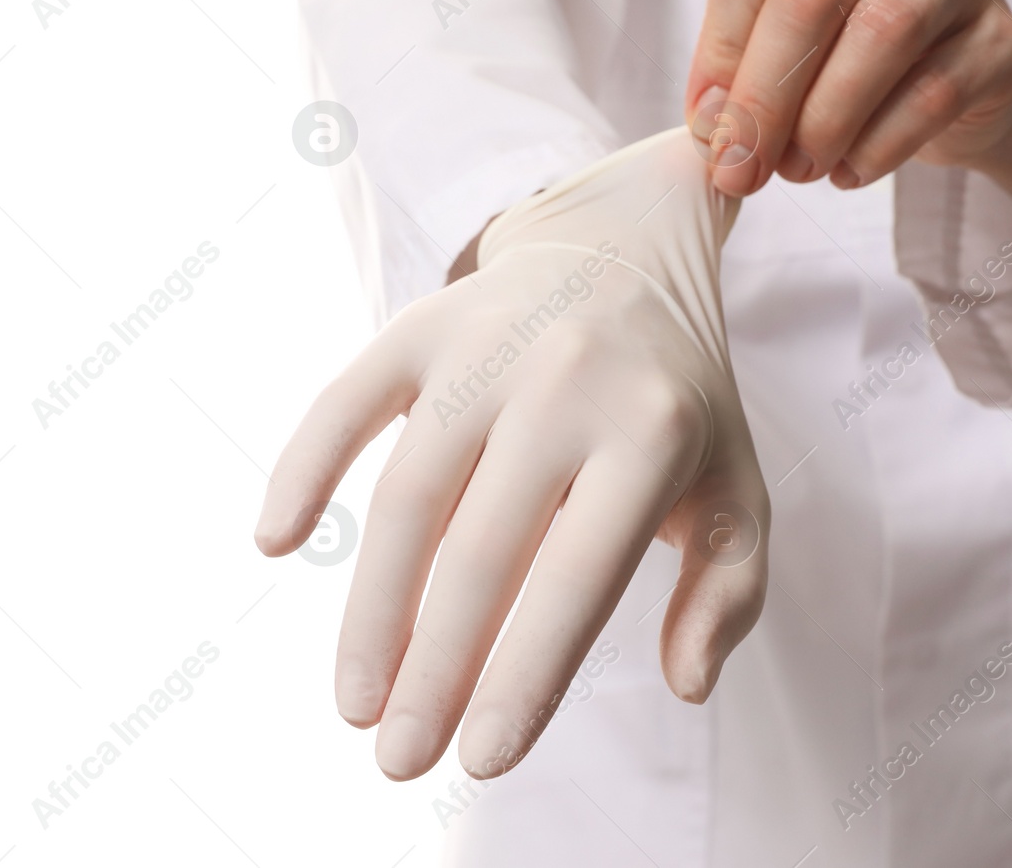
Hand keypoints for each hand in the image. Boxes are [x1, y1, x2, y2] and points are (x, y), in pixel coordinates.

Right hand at [255, 128, 769, 780]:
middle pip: (480, 550)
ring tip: (355, 702)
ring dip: (369, 608)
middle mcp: (564, 384)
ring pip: (406, 493)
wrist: (624, 250)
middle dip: (435, 668)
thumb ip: (728, 589)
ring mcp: (485, 348)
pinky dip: (303, 466)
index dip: (526, 675)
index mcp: (650, 432)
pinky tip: (275, 542)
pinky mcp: (422, 325)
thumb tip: (686, 684)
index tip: (482, 760)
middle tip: (400, 759)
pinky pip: (346, 400)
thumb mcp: (735, 485)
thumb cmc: (676, 399)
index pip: (577, 576)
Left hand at [685, 0, 1011, 214]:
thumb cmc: (845, 61)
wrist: (954, 92)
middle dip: (765, 96)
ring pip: (881, 33)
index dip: (720, 50)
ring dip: (825, 120)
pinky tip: (850, 172)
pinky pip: (935, 91)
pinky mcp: (1003, 37)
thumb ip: (739, 76)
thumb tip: (714, 130)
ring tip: (799, 171)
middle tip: (741, 167)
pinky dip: (879, 146)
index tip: (707, 127)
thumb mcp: (780, 54)